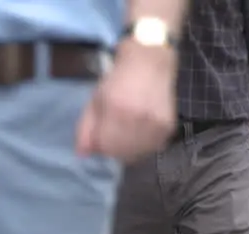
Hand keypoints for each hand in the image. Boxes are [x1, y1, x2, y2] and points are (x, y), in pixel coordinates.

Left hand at [75, 42, 176, 160]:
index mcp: (116, 109)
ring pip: (136, 153)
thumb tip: (81, 153)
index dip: (99, 145)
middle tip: (113, 134)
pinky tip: (140, 132)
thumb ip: (86, 127)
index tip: (101, 135)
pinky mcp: (167, 128)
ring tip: (126, 133)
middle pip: (120, 153)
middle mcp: (137, 119)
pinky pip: (151, 149)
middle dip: (112, 148)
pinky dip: (143, 146)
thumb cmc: (119, 80)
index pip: (104, 146)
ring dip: (128, 149)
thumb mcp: (96, 99)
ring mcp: (154, 125)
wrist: (150, 63)